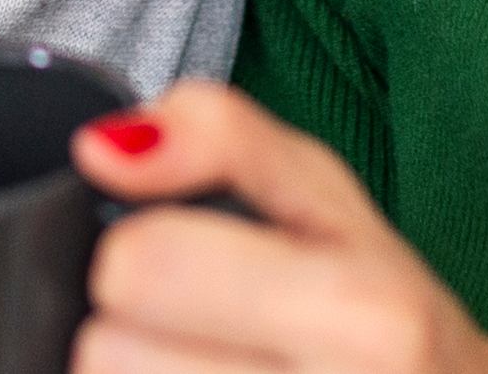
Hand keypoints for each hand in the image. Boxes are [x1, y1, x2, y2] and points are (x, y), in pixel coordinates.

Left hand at [72, 81, 487, 373]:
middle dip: (126, 338)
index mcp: (360, 315)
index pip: (138, 266)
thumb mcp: (327, 195)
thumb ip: (218, 136)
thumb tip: (105, 147)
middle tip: (195, 337)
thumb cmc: (384, 313)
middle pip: (103, 357)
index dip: (138, 257)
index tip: (182, 270)